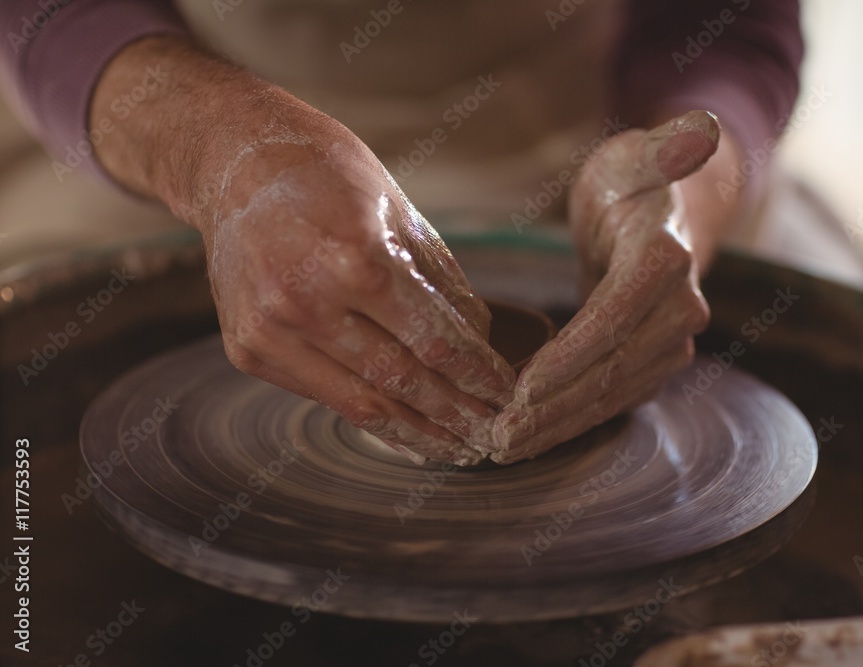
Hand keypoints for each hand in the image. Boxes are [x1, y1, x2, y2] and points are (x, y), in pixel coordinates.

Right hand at [203, 108, 517, 464]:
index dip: (477, 375)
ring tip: (456, 449)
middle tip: (491, 438)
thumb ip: (441, 282)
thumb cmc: (328, 175)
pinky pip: (324, 395)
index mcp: (355, 258)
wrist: (233, 164)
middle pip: (402, 382)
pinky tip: (404, 431)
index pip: (434, 340)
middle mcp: (306, 302)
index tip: (507, 394)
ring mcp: (271, 332)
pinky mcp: (247, 351)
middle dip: (456, 416)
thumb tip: (480, 342)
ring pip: (361, 403)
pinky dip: (369, 416)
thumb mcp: (399, 211)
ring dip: (417, 433)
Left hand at [491, 111, 720, 462]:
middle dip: (554, 405)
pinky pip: (613, 400)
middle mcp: (681, 309)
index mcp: (666, 258)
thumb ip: (664, 147)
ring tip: (505, 447)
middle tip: (498, 433)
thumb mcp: (637, 156)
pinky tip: (531, 438)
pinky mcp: (657, 364)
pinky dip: (571, 422)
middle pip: (612, 367)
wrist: (663, 219)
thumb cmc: (632, 184)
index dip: (569, 355)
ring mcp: (673, 343)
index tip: (521, 387)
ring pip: (612, 395)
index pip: (614, 315)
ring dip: (558, 425)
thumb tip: (702, 129)